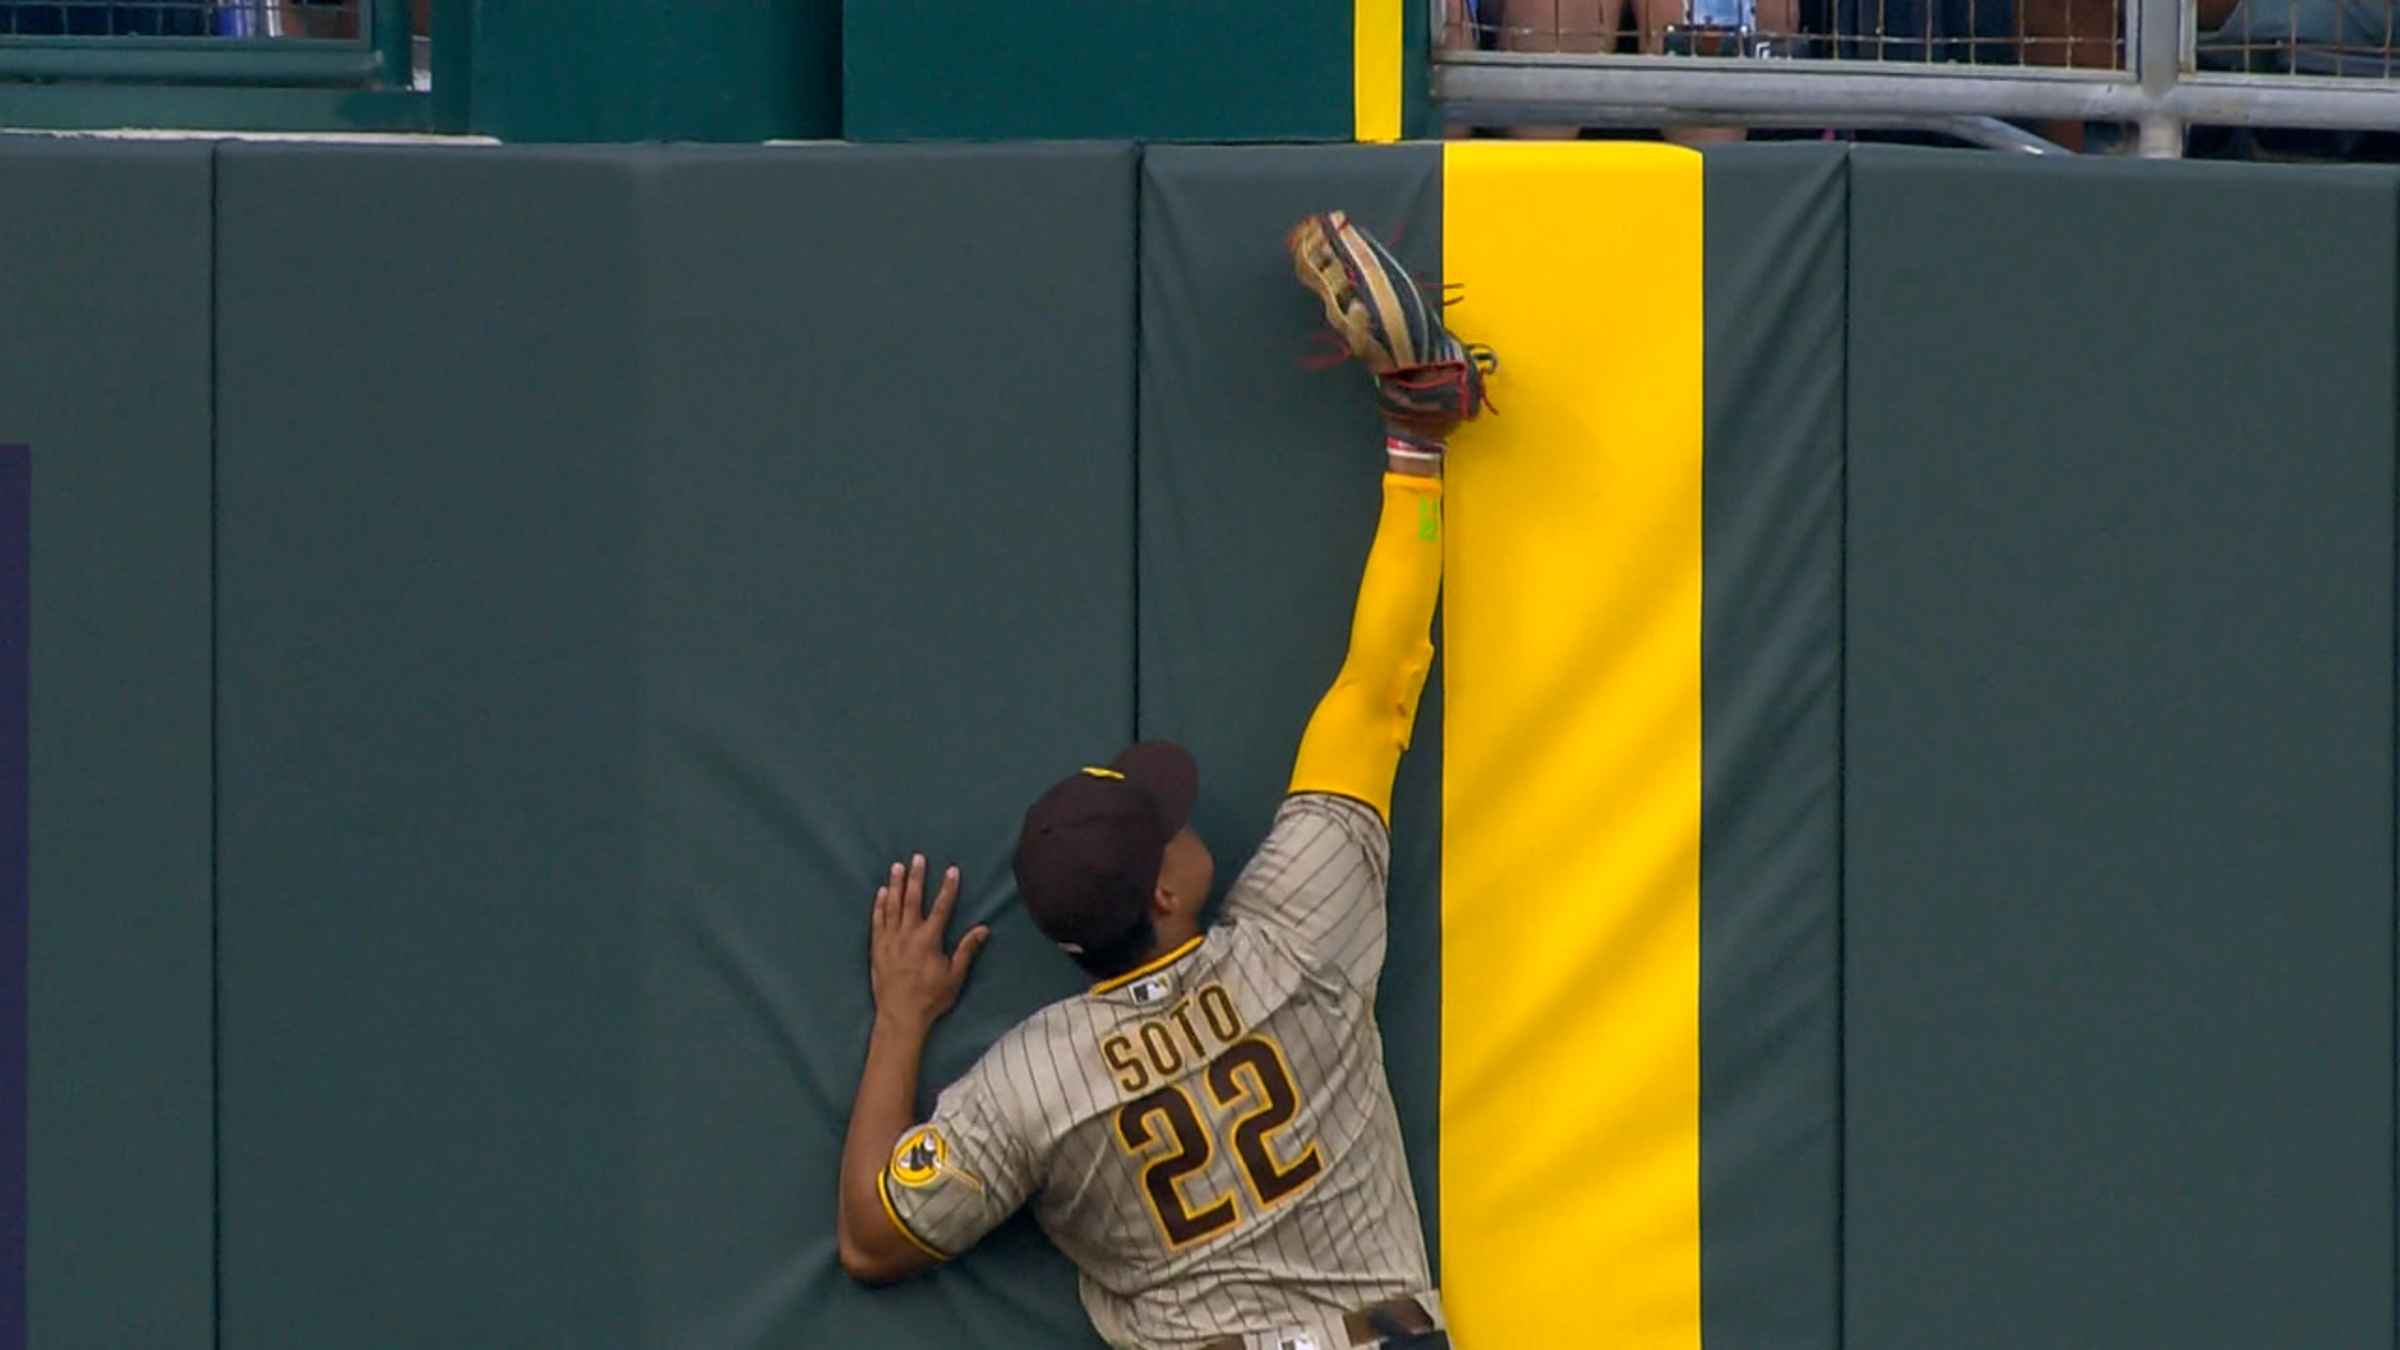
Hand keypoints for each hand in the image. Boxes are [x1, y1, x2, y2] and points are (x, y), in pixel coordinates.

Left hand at [869, 854, 990, 1034]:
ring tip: (896, 867)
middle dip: (916, 877)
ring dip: (895, 885)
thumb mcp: (955, 976)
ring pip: (892, 906)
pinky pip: (877, 921)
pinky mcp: (877, 948)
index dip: (947, 888)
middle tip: (917, 857)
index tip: (951, 869)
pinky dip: (879, 906)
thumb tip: (983, 929)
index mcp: (929, 939)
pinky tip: (881, 893)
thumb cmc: (931, 997)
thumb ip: (967, 950)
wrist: (900, 1016)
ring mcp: (890, 940)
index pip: (941, 907)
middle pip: (912, 899)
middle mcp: (908, 934)